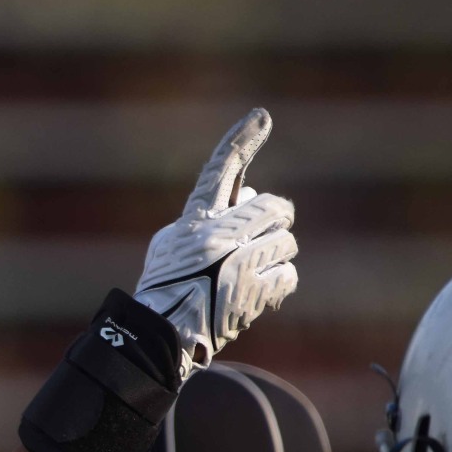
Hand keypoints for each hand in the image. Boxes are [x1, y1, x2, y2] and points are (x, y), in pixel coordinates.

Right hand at [135, 108, 296, 379]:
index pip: (220, 172)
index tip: (260, 116)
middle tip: (261, 241)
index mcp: (195, 221)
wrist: (162, 335)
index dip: (240, 142)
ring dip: (274, 259)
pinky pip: (289, 274)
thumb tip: (254, 194)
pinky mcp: (256, 292)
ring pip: (286, 244)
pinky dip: (277, 285)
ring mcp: (239, 264)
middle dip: (276, 223)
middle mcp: (218, 236)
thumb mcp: (172, 245)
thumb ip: (210, 217)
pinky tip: (254, 296)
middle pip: (276, 208)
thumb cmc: (164, 289)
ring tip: (246, 278)